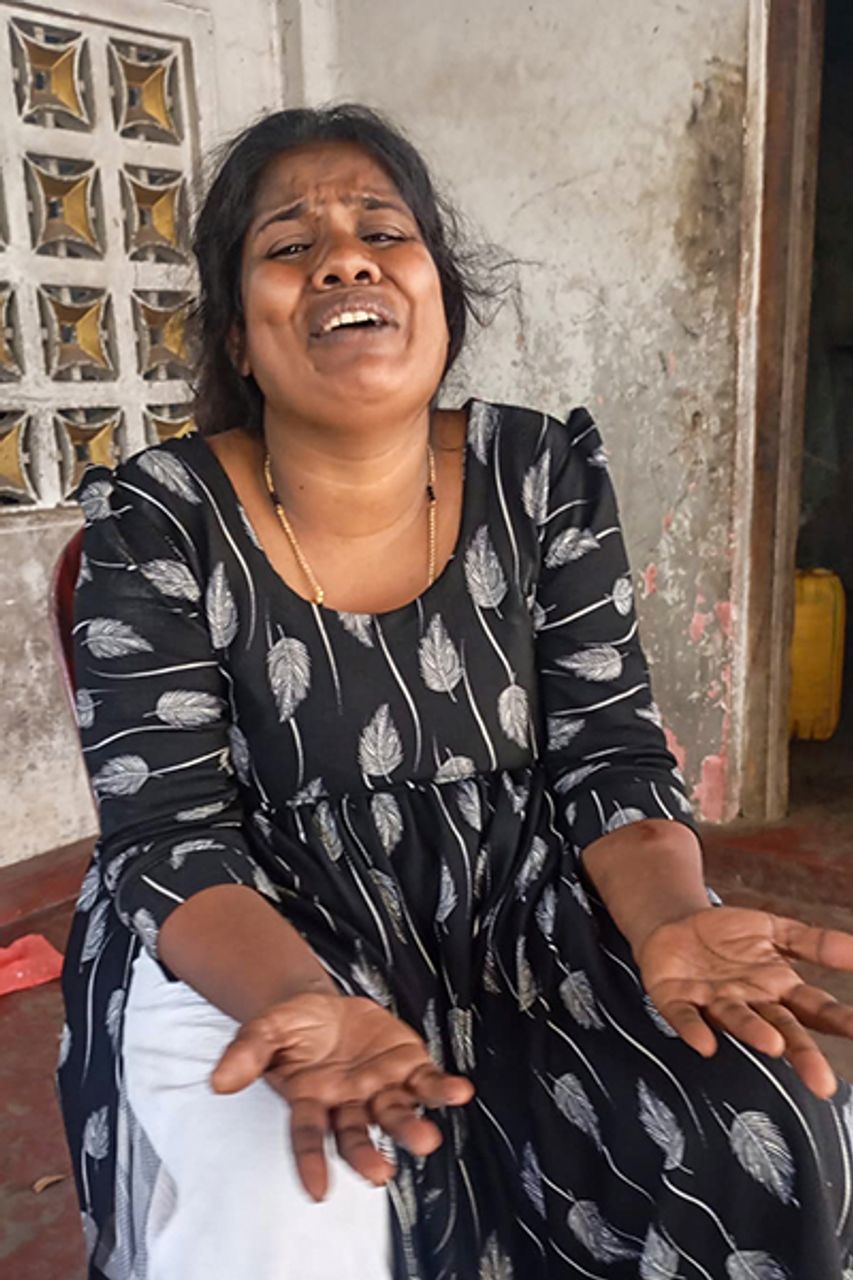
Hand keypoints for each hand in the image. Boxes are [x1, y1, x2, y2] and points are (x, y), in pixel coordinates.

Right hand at [211, 993, 473, 1199]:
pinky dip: (444, 1089)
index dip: (311, 1163)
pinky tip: (460, 1092)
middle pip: (356, 1136)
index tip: (317, 1192)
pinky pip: (427, 1083)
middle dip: (367, 1156)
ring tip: (428, 1140)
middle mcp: (347, 1104)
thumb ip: (248, 1052)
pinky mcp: (406, 1066)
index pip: (308, 1137)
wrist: (321, 1007)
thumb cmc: (292, 1028)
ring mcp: (379, 1088)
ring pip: (396, 1115)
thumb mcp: (265, 1028)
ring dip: (412, 1129)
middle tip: (381, 1174)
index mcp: (310, 1101)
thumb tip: (219, 1080)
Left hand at [637, 906, 852, 1097]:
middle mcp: (750, 1002)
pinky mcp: (677, 999)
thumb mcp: (776, 931)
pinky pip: (686, 1016)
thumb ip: (815, 942)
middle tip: (823, 1081)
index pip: (815, 1008)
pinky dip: (694, 1029)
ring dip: (754, 1033)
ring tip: (772, 1045)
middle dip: (802, 1053)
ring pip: (737, 1021)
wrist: (675, 926)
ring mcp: (714, 1002)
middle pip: (781, 1029)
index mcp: (779, 987)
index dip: (839, 1021)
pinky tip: (704, 1043)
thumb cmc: (729, 937)